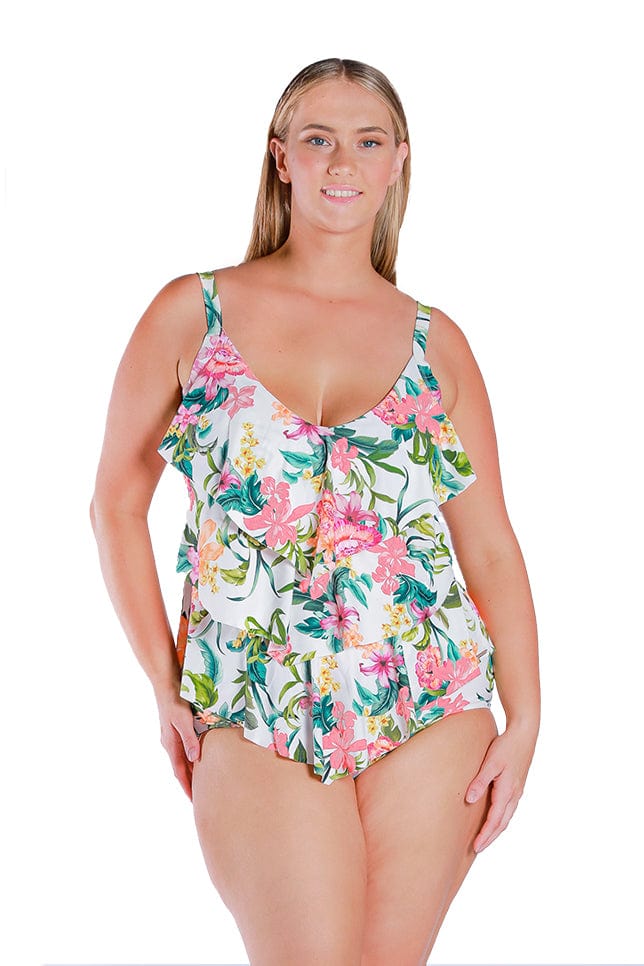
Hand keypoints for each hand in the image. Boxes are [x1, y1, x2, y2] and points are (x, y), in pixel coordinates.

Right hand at [155, 687, 200, 800]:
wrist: (165, 684)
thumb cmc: (175, 701)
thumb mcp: (183, 720)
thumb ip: (189, 739)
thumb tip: (194, 759)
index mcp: (171, 744)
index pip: (179, 772)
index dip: (187, 786)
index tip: (193, 801)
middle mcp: (169, 744)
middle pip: (180, 769)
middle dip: (188, 783)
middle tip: (197, 798)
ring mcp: (170, 737)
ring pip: (180, 760)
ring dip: (188, 772)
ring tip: (198, 783)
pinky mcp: (173, 730)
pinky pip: (181, 750)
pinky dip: (188, 759)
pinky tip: (194, 759)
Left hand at [465, 722, 537, 852]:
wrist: (524, 735)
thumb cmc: (506, 747)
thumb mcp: (490, 762)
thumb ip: (480, 781)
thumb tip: (470, 800)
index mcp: (507, 791)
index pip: (495, 820)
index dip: (485, 834)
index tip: (476, 846)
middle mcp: (514, 795)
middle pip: (502, 823)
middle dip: (490, 837)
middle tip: (478, 848)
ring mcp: (517, 791)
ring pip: (507, 817)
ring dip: (496, 830)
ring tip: (485, 838)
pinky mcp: (517, 786)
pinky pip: (509, 809)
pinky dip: (501, 819)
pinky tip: (496, 819)